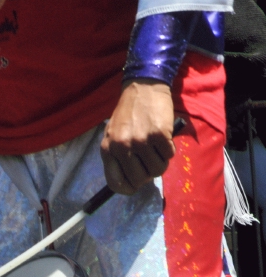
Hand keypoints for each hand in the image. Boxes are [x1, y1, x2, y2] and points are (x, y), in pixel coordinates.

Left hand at [101, 79, 175, 194]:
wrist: (143, 88)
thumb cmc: (128, 114)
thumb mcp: (113, 135)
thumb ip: (117, 157)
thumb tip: (130, 182)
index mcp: (107, 149)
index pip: (116, 183)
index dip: (129, 188)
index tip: (136, 185)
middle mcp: (122, 147)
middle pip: (140, 179)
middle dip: (148, 174)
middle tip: (150, 161)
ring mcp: (140, 141)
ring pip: (158, 169)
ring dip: (161, 161)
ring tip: (156, 147)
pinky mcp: (159, 134)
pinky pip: (170, 155)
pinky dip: (169, 150)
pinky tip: (163, 138)